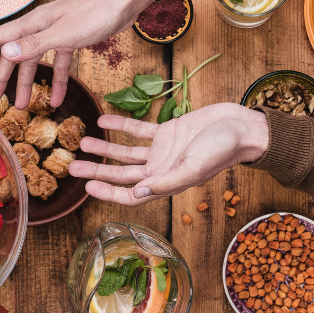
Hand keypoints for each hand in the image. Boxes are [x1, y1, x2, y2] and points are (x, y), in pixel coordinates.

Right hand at [0, 0, 158, 108]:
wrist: (125, 0)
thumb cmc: (96, 12)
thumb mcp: (64, 33)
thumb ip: (35, 45)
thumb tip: (6, 54)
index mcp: (34, 23)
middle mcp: (41, 27)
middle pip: (16, 54)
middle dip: (4, 78)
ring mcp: (57, 33)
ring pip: (37, 61)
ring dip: (30, 84)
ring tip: (23, 106)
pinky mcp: (73, 39)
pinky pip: (60, 63)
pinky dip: (58, 82)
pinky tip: (58, 100)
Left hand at [68, 104, 269, 205]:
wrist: (242, 126)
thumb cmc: (223, 149)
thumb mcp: (194, 167)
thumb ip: (166, 181)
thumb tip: (137, 194)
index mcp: (166, 182)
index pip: (131, 193)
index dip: (108, 192)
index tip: (87, 187)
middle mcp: (161, 169)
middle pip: (122, 173)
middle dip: (97, 170)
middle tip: (72, 165)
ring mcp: (163, 150)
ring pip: (126, 152)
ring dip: (105, 148)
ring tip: (83, 142)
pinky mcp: (168, 131)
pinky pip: (139, 130)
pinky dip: (122, 125)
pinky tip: (104, 118)